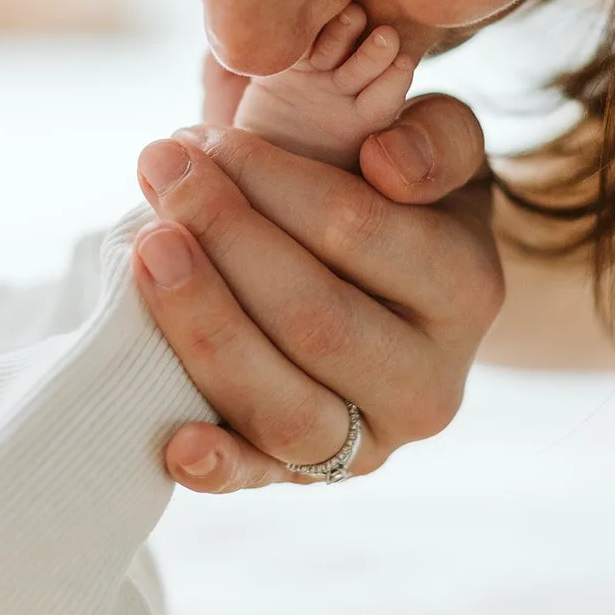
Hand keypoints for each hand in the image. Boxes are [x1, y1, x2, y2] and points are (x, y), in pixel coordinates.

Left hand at [133, 87, 501, 492]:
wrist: (390, 279)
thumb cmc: (396, 193)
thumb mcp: (440, 142)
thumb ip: (436, 137)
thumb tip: (388, 163)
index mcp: (467, 288)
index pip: (359, 232)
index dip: (272, 182)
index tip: (204, 138)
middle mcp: (432, 382)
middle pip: (315, 321)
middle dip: (225, 238)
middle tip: (160, 170)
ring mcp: (372, 441)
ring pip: (285, 406)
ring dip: (204, 325)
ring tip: (147, 248)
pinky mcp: (311, 475)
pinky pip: (261, 477)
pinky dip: (219, 466)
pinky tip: (174, 441)